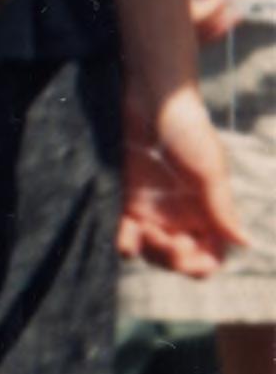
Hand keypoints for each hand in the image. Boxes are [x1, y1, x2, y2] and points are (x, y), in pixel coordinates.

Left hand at [117, 71, 250, 273]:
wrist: (155, 107)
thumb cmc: (190, 134)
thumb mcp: (210, 172)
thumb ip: (222, 210)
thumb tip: (245, 244)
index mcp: (210, 213)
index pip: (211, 256)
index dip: (201, 265)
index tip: (190, 250)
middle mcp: (185, 218)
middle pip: (181, 261)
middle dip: (173, 260)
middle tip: (167, 238)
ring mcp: (157, 213)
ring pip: (154, 254)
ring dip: (150, 253)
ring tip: (147, 231)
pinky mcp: (131, 204)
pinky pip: (128, 238)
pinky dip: (128, 245)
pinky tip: (129, 235)